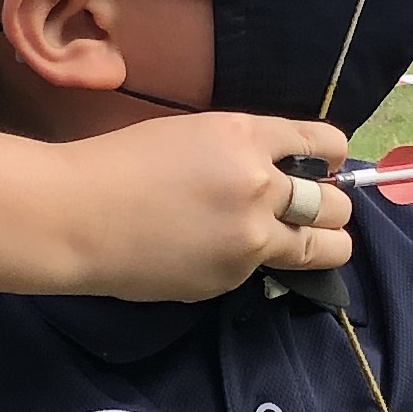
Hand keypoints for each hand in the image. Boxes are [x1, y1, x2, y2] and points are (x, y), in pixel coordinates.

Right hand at [43, 112, 352, 301]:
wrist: (76, 216)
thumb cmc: (119, 163)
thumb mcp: (191, 134)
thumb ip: (243, 150)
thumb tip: (280, 171)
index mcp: (247, 137)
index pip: (323, 144)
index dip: (332, 157)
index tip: (328, 167)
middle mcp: (260, 185)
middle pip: (336, 203)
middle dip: (332, 206)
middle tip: (314, 211)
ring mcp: (250, 238)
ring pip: (325, 247)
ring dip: (324, 243)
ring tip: (307, 243)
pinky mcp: (231, 277)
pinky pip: (265, 271)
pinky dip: (255, 263)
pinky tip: (220, 252)